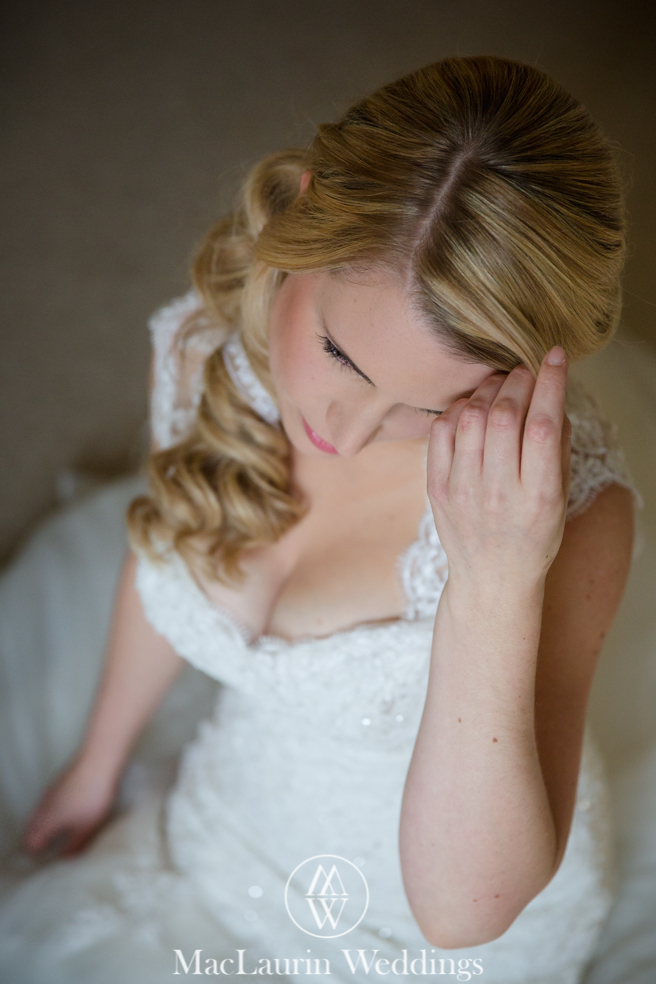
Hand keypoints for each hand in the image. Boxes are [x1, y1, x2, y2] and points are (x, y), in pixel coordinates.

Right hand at [22, 753, 119, 858]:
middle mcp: (43, 807)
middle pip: (32, 828)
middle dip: (38, 839)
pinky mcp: (58, 782)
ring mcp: (49, 793)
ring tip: (57, 832)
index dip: (36, 853)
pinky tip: (65, 812)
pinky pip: (47, 803)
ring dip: (44, 825)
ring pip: (39, 814)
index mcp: (46, 822)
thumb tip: (64, 860)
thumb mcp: (86, 828)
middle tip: (49, 848)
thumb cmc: (92, 798)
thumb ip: (73, 846)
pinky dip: (51, 812)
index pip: (31, 843)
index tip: (45, 860)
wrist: (97, 762)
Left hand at [427, 346, 570, 587]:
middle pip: (505, 417)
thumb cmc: (534, 534)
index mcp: (539, 497)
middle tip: (523, 371)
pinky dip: (457, 410)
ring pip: (471, 419)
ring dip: (487, 390)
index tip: (554, 356)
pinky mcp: (437, 490)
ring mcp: (463, 492)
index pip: (543, 427)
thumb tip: (551, 393)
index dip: (550, 383)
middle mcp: (499, 494)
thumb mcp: (560, 497)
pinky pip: (441, 433)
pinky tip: (471, 408)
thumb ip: (558, 447)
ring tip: (499, 385)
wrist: (492, 578)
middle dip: (517, 381)